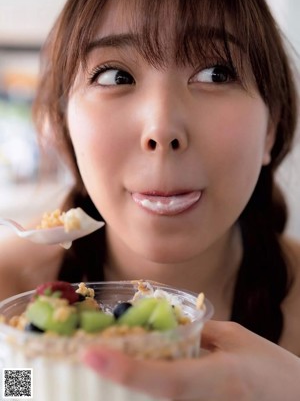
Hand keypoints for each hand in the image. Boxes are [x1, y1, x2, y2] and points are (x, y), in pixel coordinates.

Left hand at [82, 320, 299, 400]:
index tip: (90, 354)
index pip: (166, 381)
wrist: (295, 400)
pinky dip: (141, 392)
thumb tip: (161, 328)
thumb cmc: (273, 371)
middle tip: (80, 360)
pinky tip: (126, 379)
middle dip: (108, 388)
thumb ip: (196, 334)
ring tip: (97, 363)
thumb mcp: (235, 341)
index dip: (126, 371)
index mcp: (219, 381)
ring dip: (119, 393)